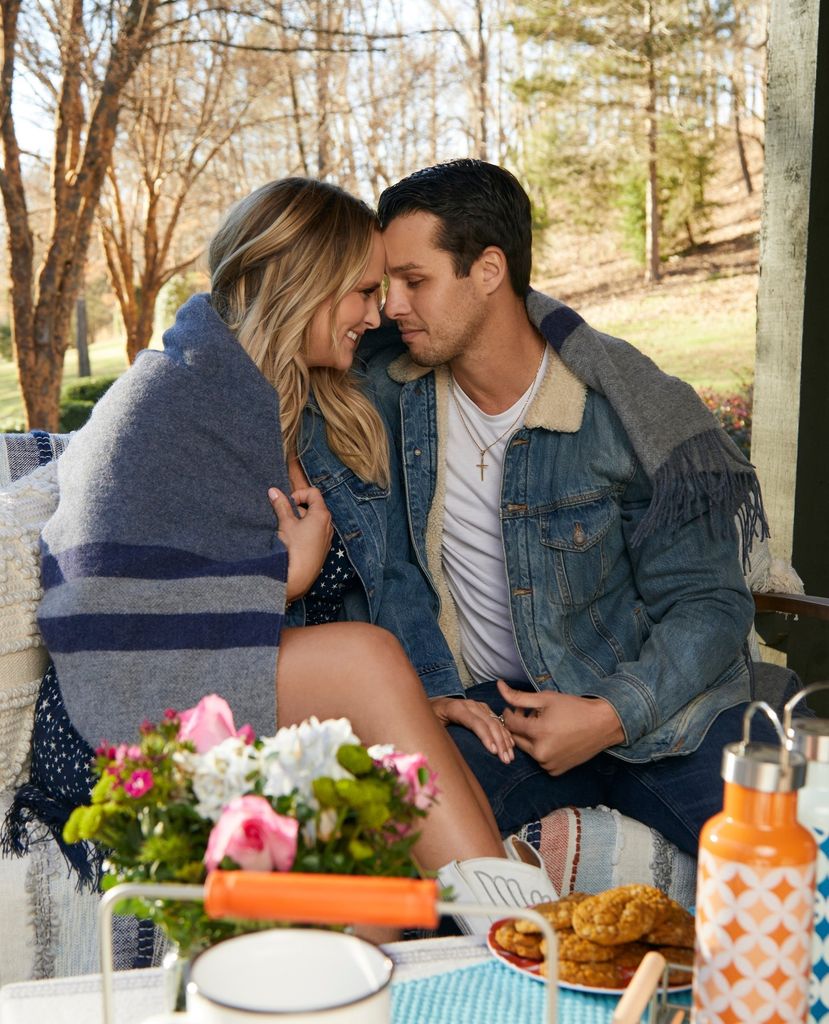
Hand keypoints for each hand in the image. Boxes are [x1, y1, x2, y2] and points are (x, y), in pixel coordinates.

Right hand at [268, 486, 332, 602]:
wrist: (298, 577)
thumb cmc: (293, 549)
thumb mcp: (285, 524)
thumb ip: (281, 505)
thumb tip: (273, 491)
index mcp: (322, 515)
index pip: (313, 493)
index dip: (299, 494)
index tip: (288, 504)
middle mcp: (328, 525)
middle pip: (314, 506)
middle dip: (298, 508)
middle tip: (285, 517)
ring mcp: (327, 537)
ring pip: (313, 521)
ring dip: (300, 521)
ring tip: (287, 530)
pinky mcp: (322, 548)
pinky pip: (315, 533)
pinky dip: (304, 531)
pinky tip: (294, 542)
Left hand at [430, 695, 514, 763]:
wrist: (431, 705)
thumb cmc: (429, 719)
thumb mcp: (431, 727)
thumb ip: (438, 737)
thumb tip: (447, 755)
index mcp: (455, 709)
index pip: (475, 723)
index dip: (486, 737)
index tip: (494, 752)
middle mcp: (468, 704)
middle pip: (489, 722)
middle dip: (499, 742)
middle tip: (505, 759)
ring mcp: (476, 705)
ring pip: (495, 722)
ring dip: (504, 739)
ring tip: (509, 756)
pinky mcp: (481, 709)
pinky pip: (496, 720)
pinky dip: (504, 732)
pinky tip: (510, 744)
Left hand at [498, 680, 624, 774]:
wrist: (602, 724)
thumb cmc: (574, 708)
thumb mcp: (545, 698)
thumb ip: (519, 697)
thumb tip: (499, 686)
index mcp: (538, 733)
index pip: (510, 724)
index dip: (509, 713)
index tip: (514, 707)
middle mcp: (541, 753)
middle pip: (516, 738)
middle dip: (518, 725)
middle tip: (527, 713)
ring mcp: (548, 765)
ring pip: (527, 749)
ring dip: (528, 737)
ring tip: (540, 723)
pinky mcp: (555, 771)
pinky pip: (539, 759)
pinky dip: (540, 748)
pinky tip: (550, 736)